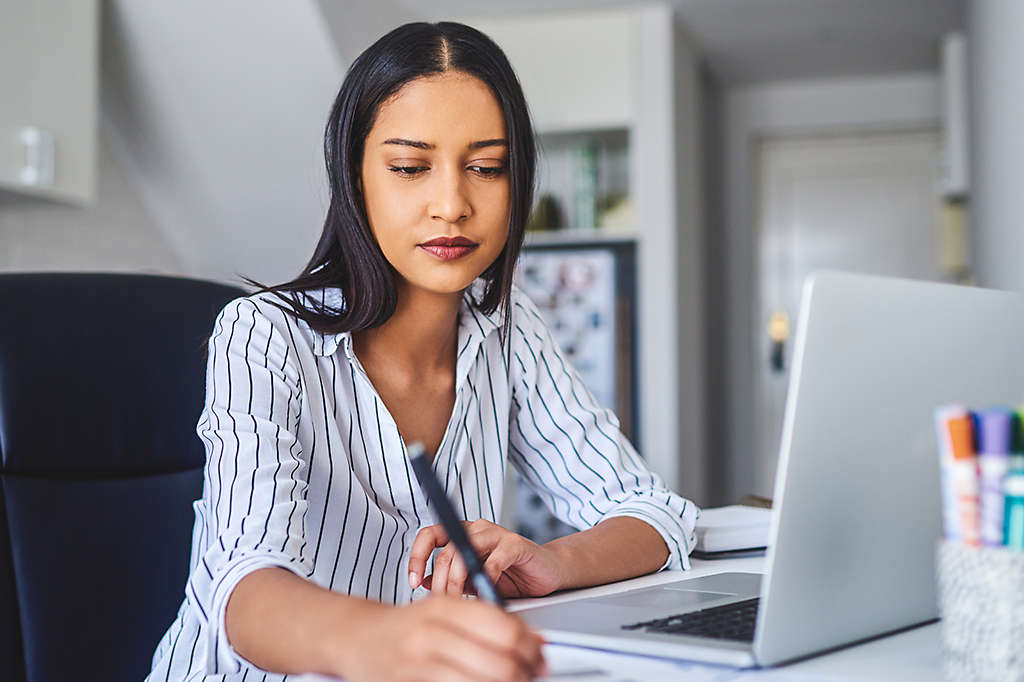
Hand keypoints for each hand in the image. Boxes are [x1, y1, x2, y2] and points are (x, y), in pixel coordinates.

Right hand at [337, 595, 545, 681]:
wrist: (355, 636)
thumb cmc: (406, 626)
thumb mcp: (442, 609)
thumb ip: (482, 618)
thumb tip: (529, 638)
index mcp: (445, 607)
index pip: (505, 627)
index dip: (532, 646)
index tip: (541, 654)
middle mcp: (432, 634)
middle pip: (501, 660)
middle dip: (526, 671)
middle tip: (535, 674)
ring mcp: (420, 664)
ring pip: (486, 681)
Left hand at [408, 519, 567, 597]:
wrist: (546, 574)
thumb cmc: (511, 577)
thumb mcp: (472, 581)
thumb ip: (449, 578)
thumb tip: (423, 582)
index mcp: (463, 535)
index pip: (429, 536)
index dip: (416, 557)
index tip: (412, 582)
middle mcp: (477, 530)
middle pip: (445, 550)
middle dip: (439, 581)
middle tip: (442, 603)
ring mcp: (496, 534)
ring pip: (465, 552)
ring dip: (458, 580)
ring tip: (461, 600)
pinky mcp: (515, 544)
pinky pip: (493, 561)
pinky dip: (486, 581)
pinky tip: (486, 596)